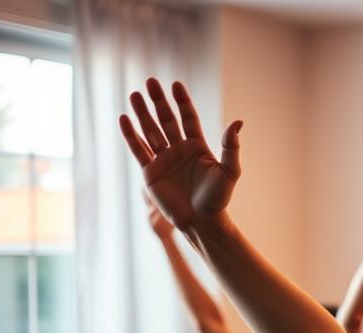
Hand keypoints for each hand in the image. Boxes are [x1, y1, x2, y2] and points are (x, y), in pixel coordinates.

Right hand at [119, 78, 241, 229]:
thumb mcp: (229, 171)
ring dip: (142, 114)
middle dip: (158, 102)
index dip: (182, 102)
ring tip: (134, 94)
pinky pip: (138, 149)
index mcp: (197, 147)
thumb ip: (231, 146)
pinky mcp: (150, 173)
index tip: (176, 85)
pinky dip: (131, 135)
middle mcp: (179, 151)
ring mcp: (164, 160)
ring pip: (151, 131)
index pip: (188, 118)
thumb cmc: (218, 199)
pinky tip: (124, 119)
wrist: (202, 222)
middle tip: (150, 82)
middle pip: (166, 120)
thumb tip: (238, 122)